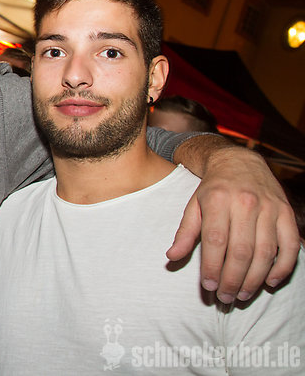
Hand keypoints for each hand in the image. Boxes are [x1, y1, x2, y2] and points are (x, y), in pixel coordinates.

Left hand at [167, 144, 298, 303]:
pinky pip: (290, 245)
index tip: (208, 286)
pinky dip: (282, 267)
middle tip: (226, 297)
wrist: (239, 162)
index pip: (215, 241)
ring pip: (265, 252)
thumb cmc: (214, 189)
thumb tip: (171, 257)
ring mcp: (269, 208)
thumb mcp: (194, 205)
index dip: (211, 267)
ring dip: (254, 279)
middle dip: (232, 279)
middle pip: (241, 250)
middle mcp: (246, 203)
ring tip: (242, 295)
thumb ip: (185, 232)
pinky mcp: (286, 213)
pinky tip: (269, 282)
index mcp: (218, 200)